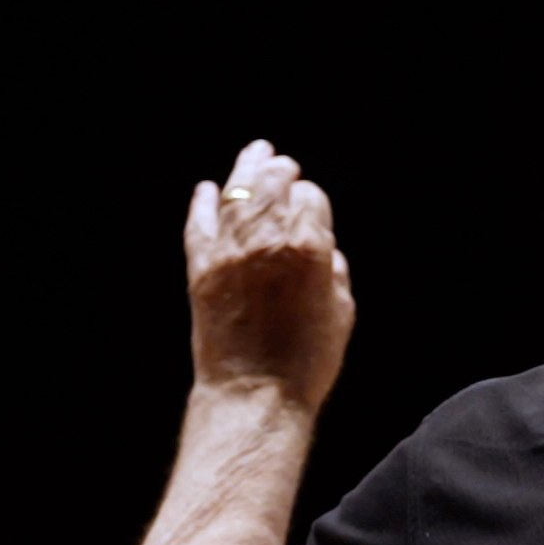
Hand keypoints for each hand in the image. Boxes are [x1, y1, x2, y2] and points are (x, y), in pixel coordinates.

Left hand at [185, 140, 354, 408]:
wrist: (255, 392)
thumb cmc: (308, 359)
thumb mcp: (343, 310)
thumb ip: (335, 270)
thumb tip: (324, 251)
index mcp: (311, 247)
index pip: (311, 197)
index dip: (312, 198)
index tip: (312, 205)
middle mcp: (268, 239)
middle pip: (272, 183)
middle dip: (280, 170)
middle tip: (282, 162)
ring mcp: (230, 250)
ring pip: (236, 192)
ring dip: (245, 170)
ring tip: (254, 153)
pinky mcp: (201, 267)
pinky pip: (200, 222)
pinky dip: (203, 202)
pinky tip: (208, 188)